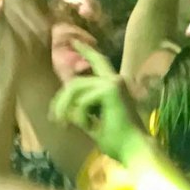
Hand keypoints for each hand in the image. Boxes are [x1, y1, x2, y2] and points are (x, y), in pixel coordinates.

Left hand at [51, 44, 147, 163]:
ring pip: (75, 88)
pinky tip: (88, 126)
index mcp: (114, 86)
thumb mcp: (93, 121)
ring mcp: (114, 83)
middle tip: (55, 120)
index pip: (97, 62)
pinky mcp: (111, 90)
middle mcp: (115, 80)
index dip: (85, 50)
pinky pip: (82, 100)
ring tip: (64, 126)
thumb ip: (81, 108)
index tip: (73, 40)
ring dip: (66, 108)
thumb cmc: (117, 140)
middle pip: (76, 81)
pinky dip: (80, 116)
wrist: (134, 149)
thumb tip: (65, 103)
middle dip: (61, 100)